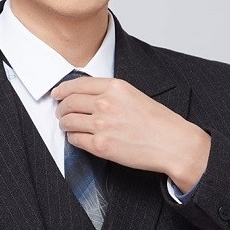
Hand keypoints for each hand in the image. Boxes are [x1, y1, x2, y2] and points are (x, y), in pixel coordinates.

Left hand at [51, 75, 210, 192]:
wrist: (172, 143)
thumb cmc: (159, 122)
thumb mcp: (134, 95)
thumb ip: (110, 93)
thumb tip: (87, 97)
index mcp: (115, 87)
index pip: (78, 84)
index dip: (63, 89)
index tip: (57, 93)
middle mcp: (105, 103)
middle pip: (69, 102)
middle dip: (61, 108)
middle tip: (60, 112)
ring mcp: (101, 125)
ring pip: (68, 121)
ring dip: (64, 124)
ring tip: (66, 125)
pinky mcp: (100, 145)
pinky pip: (75, 139)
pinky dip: (72, 138)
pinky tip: (77, 137)